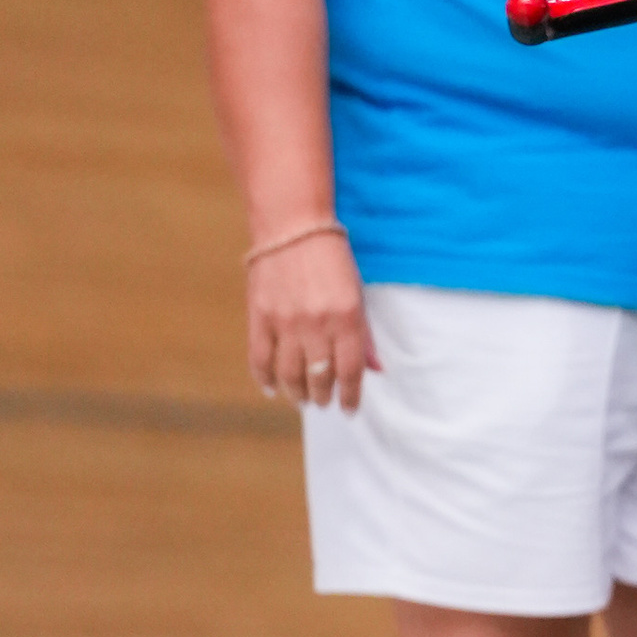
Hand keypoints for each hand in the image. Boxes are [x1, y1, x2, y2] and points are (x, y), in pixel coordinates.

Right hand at [247, 224, 379, 411]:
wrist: (293, 227)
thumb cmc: (332, 260)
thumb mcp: (357, 293)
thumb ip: (365, 333)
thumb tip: (377, 370)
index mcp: (347, 316)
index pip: (350, 370)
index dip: (349, 395)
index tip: (348, 409)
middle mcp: (317, 322)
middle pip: (319, 376)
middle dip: (323, 396)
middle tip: (323, 402)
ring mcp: (286, 321)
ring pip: (290, 374)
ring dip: (297, 393)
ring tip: (302, 399)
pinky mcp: (260, 316)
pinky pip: (260, 358)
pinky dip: (265, 379)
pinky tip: (273, 389)